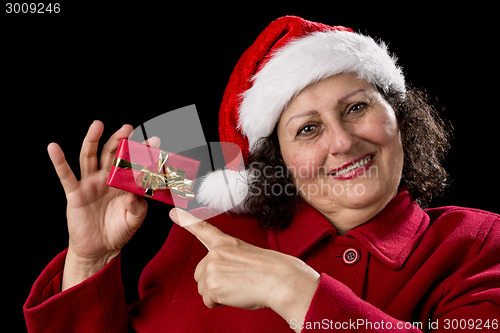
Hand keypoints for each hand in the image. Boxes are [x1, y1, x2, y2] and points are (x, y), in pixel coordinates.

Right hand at [48, 121, 150, 288]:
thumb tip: (134, 194)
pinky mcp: (75, 193)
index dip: (142, 152)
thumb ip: (138, 207)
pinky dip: (59, 162)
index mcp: (123, 183)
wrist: (100, 249)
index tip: (154, 140)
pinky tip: (53, 148)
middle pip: (112, 154)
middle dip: (119, 140)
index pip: (133, 163)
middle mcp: (107, 178)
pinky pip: (66, 176)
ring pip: (90, 157)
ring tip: (97, 125)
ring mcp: (90, 183)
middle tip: (128, 127)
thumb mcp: (134, 220)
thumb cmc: (118, 231)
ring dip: (92, 140)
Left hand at [169, 208, 319, 330]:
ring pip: (204, 289)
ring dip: (219, 293)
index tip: (174, 212)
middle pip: (200, 274)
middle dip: (214, 283)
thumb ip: (227, 261)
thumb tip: (215, 278)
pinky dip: (220, 302)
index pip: (203, 229)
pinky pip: (208, 301)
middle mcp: (215, 252)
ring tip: (239, 287)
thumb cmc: (270, 272)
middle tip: (238, 281)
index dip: (186, 220)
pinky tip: (236, 294)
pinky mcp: (211, 284)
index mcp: (226, 243)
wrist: (280, 279)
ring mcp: (211, 267)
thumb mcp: (246, 257)